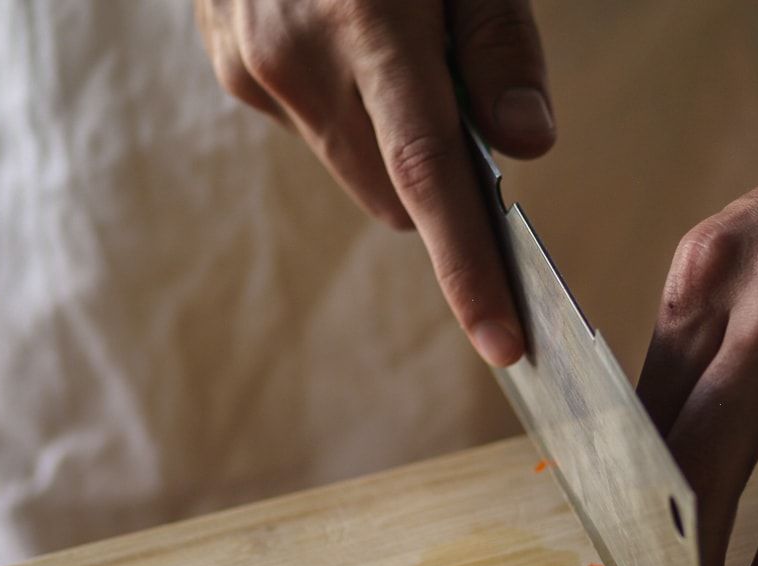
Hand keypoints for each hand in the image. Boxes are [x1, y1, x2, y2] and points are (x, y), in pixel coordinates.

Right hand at [194, 0, 554, 367]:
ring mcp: (249, 66)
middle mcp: (294, 58)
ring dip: (388, 144)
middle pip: (391, 193)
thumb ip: (500, 43)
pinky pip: (311, 127)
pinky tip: (343, 36)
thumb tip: (528, 149)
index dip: (468, 271)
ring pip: (351, 168)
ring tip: (392, 50)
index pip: (428, 179)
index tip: (502, 342)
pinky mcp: (229, 66)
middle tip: (460, 104)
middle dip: (436, 186)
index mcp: (366, 21)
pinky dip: (344, 109)